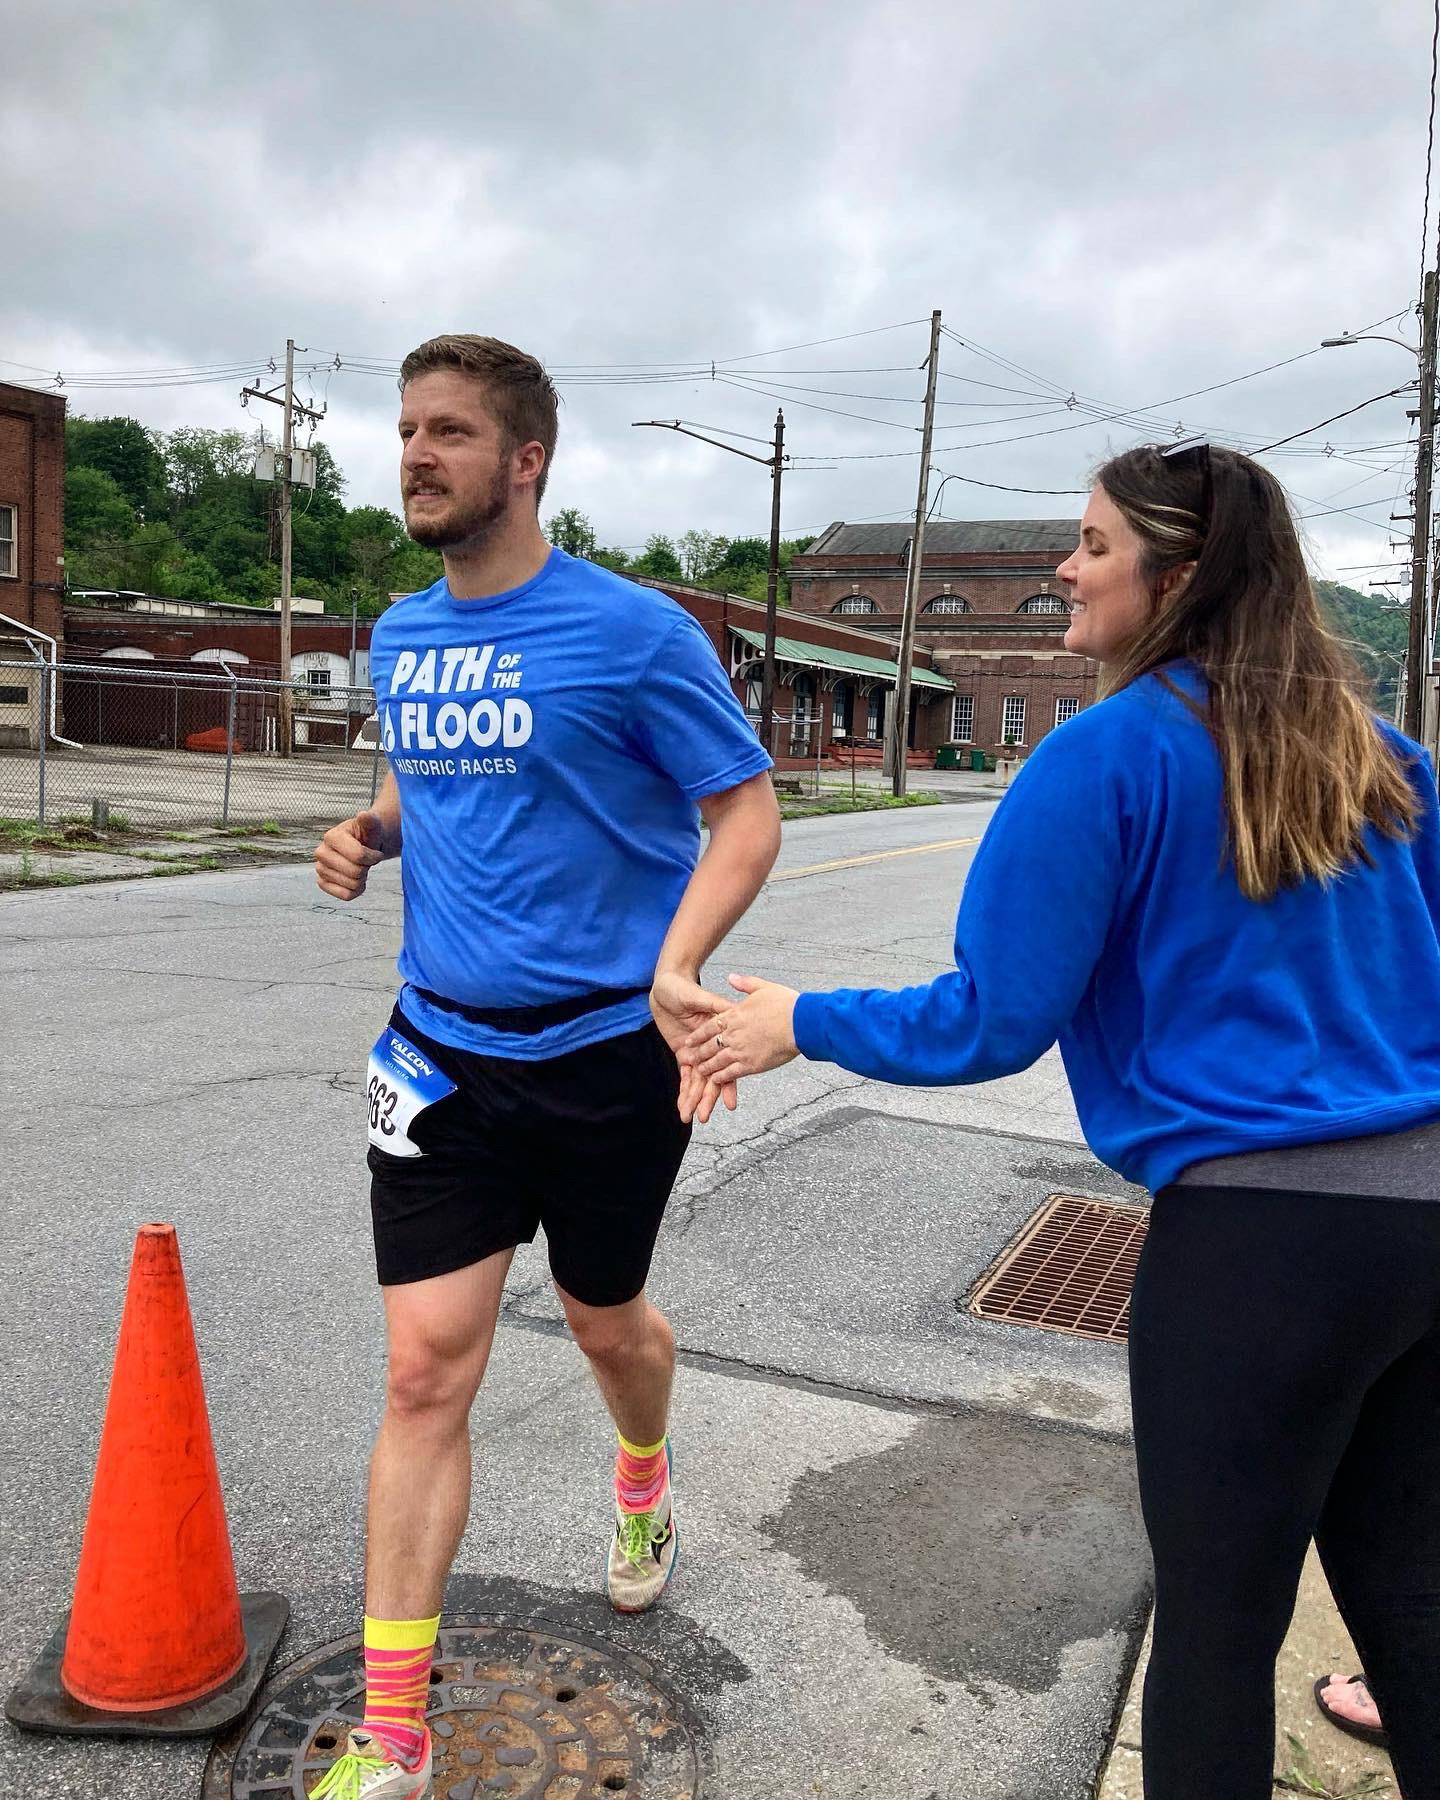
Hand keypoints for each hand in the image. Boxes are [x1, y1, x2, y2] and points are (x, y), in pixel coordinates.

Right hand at [315, 810, 389, 900]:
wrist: (364, 845)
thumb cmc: (368, 836)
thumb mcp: (373, 827)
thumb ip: (370, 822)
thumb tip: (364, 815)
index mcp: (331, 837)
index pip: (359, 856)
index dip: (374, 857)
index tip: (376, 853)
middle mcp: (321, 853)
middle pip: (355, 873)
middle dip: (367, 868)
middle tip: (367, 861)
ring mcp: (320, 869)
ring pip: (351, 885)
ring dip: (362, 879)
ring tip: (360, 867)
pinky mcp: (322, 882)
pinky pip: (345, 895)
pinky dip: (356, 890)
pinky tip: (356, 880)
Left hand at [650, 969, 738, 1125]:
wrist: (667, 985)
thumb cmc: (684, 988)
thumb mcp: (700, 997)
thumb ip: (714, 1005)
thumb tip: (732, 1008)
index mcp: (719, 1036)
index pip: (725, 1064)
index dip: (727, 1085)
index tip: (730, 1104)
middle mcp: (711, 1048)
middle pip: (711, 1078)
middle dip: (707, 1099)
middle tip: (703, 1118)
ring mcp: (697, 1053)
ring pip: (698, 1081)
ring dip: (694, 1100)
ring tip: (689, 1118)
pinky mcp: (683, 1054)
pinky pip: (685, 1076)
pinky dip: (684, 1091)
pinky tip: (683, 1107)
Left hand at [682, 974, 800, 1085]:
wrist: (801, 1023)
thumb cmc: (786, 1005)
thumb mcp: (763, 987)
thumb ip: (744, 984)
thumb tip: (732, 977)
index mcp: (735, 1015)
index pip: (709, 1026)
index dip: (698, 1035)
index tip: (690, 1040)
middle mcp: (734, 1033)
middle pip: (710, 1045)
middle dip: (698, 1053)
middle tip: (689, 1058)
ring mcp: (741, 1050)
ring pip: (717, 1061)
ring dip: (706, 1066)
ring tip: (699, 1070)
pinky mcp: (751, 1064)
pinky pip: (730, 1073)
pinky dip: (721, 1077)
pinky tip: (715, 1080)